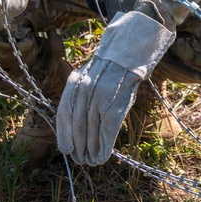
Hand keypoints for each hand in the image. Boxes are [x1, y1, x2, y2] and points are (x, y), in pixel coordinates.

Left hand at [56, 11, 174, 164]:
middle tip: (82, 161)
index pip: (63, 112)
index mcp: (76, 79)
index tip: (67, 150)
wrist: (136, 39)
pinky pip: (108, 127)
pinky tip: (104, 155)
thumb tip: (83, 117)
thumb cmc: (117, 57)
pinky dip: (105, 144)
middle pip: (77, 124)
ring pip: (91, 128)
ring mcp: (102, 93)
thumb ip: (86, 90)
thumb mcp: (95, 70)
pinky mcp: (118, 98)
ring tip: (93, 162)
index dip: (64, 134)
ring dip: (91, 149)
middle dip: (79, 146)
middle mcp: (85, 87)